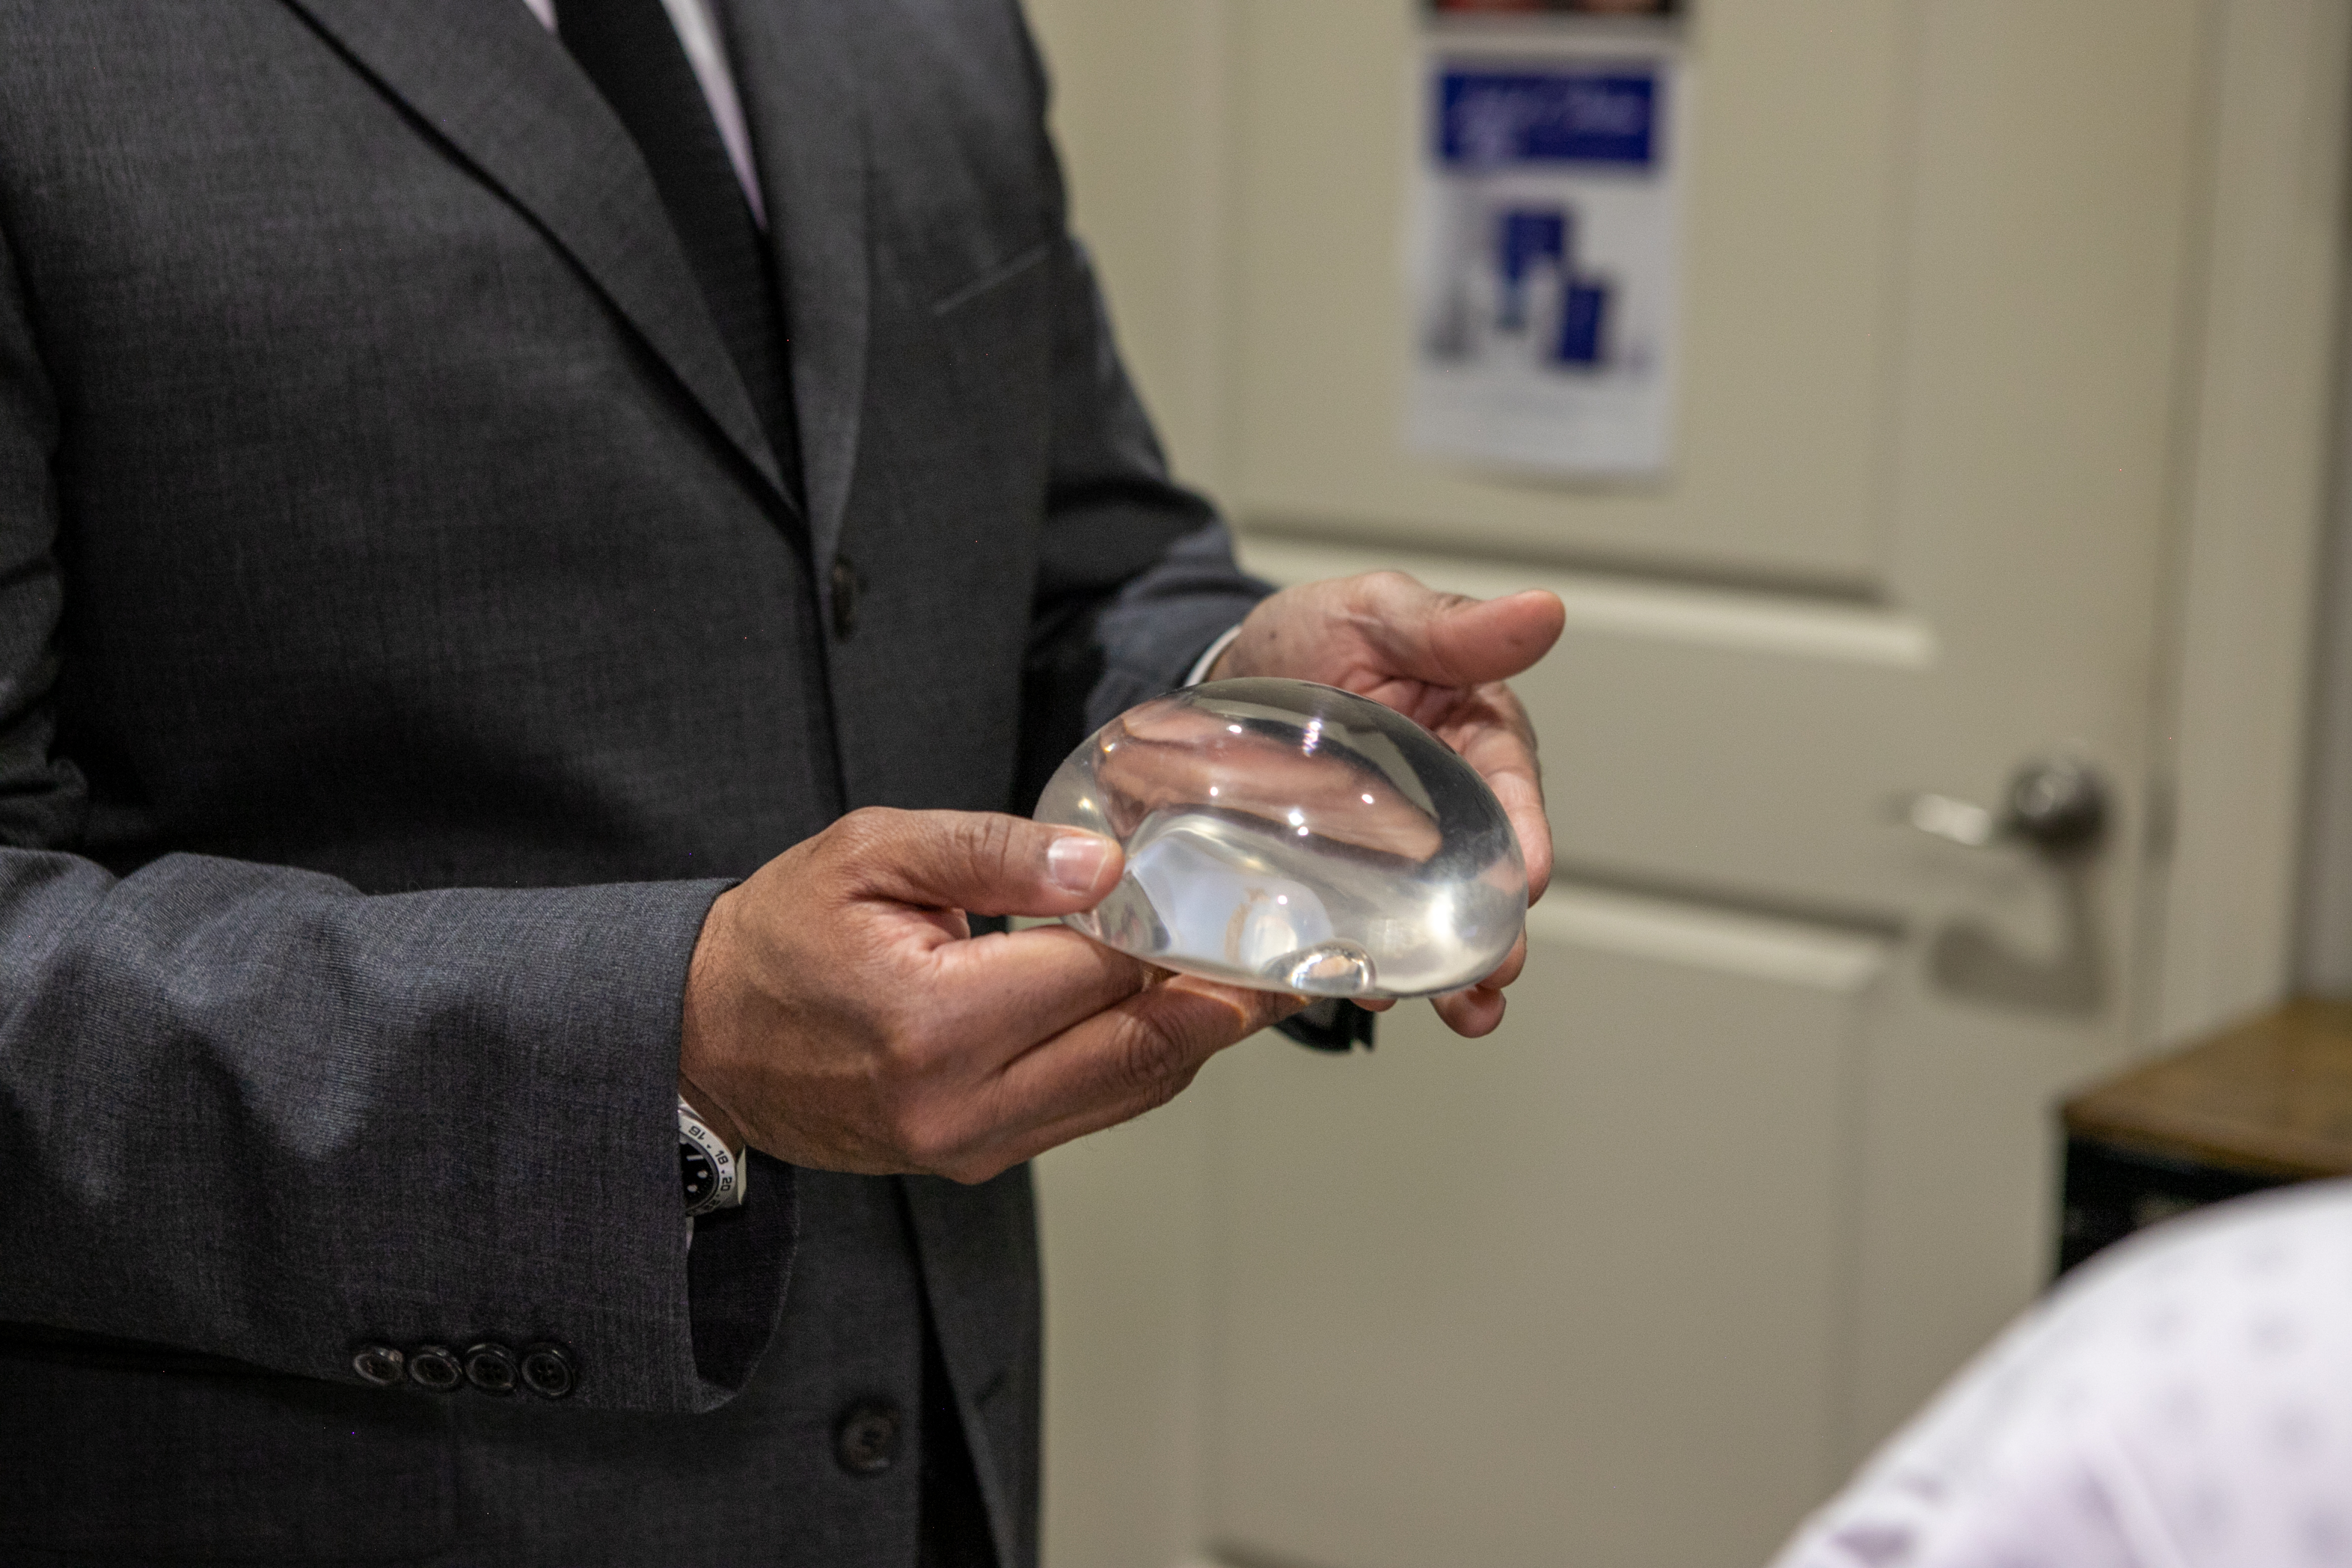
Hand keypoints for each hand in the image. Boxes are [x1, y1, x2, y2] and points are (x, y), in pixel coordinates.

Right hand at [678, 808, 1301, 1180]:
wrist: (701, 1044)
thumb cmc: (776, 939)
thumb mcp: (870, 855)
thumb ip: (991, 852)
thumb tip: (1103, 863)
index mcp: (935, 1021)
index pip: (1104, 972)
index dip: (1188, 934)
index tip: (1253, 900)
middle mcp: (962, 1103)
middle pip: (1141, 1047)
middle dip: (1228, 999)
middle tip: (1295, 950)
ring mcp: (973, 1146)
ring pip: (1129, 1090)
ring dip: (1199, 1036)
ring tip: (1256, 976)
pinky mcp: (977, 1159)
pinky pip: (1092, 1113)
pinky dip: (1145, 1062)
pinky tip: (1178, 1013)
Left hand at [1207, 571, 1563, 1036]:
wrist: (1219, 675)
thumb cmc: (1312, 635)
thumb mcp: (1377, 614)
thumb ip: (1453, 628)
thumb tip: (1545, 610)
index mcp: (1471, 738)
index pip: (1512, 790)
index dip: (1526, 834)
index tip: (1531, 876)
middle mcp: (1443, 809)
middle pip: (1482, 876)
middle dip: (1497, 931)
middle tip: (1497, 976)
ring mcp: (1389, 858)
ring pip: (1430, 920)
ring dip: (1450, 973)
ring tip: (1463, 1015)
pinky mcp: (1337, 887)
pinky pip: (1358, 932)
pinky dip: (1366, 967)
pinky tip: (1365, 995)